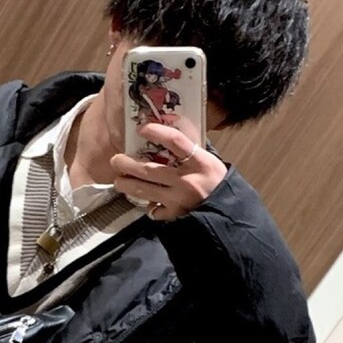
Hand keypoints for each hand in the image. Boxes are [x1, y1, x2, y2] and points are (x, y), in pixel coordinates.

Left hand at [110, 121, 226, 221]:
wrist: (227, 210)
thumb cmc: (216, 181)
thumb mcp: (209, 161)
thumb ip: (190, 151)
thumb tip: (168, 133)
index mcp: (199, 161)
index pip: (176, 141)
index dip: (157, 132)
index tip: (141, 128)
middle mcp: (187, 180)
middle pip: (150, 170)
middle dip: (128, 165)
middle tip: (115, 160)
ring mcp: (179, 199)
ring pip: (145, 191)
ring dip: (128, 185)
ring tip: (118, 181)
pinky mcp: (175, 215)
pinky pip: (154, 210)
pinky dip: (148, 206)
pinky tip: (145, 201)